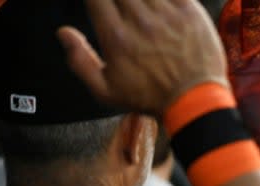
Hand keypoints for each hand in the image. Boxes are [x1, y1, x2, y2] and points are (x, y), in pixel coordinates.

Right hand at [61, 0, 228, 116]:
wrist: (196, 101)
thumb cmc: (153, 98)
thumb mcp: (107, 91)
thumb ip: (80, 61)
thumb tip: (64, 34)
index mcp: (116, 36)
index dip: (95, 0)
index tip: (99, 5)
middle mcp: (139, 20)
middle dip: (116, 0)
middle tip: (118, 7)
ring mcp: (166, 13)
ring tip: (137, 8)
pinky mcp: (189, 10)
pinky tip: (157, 5)